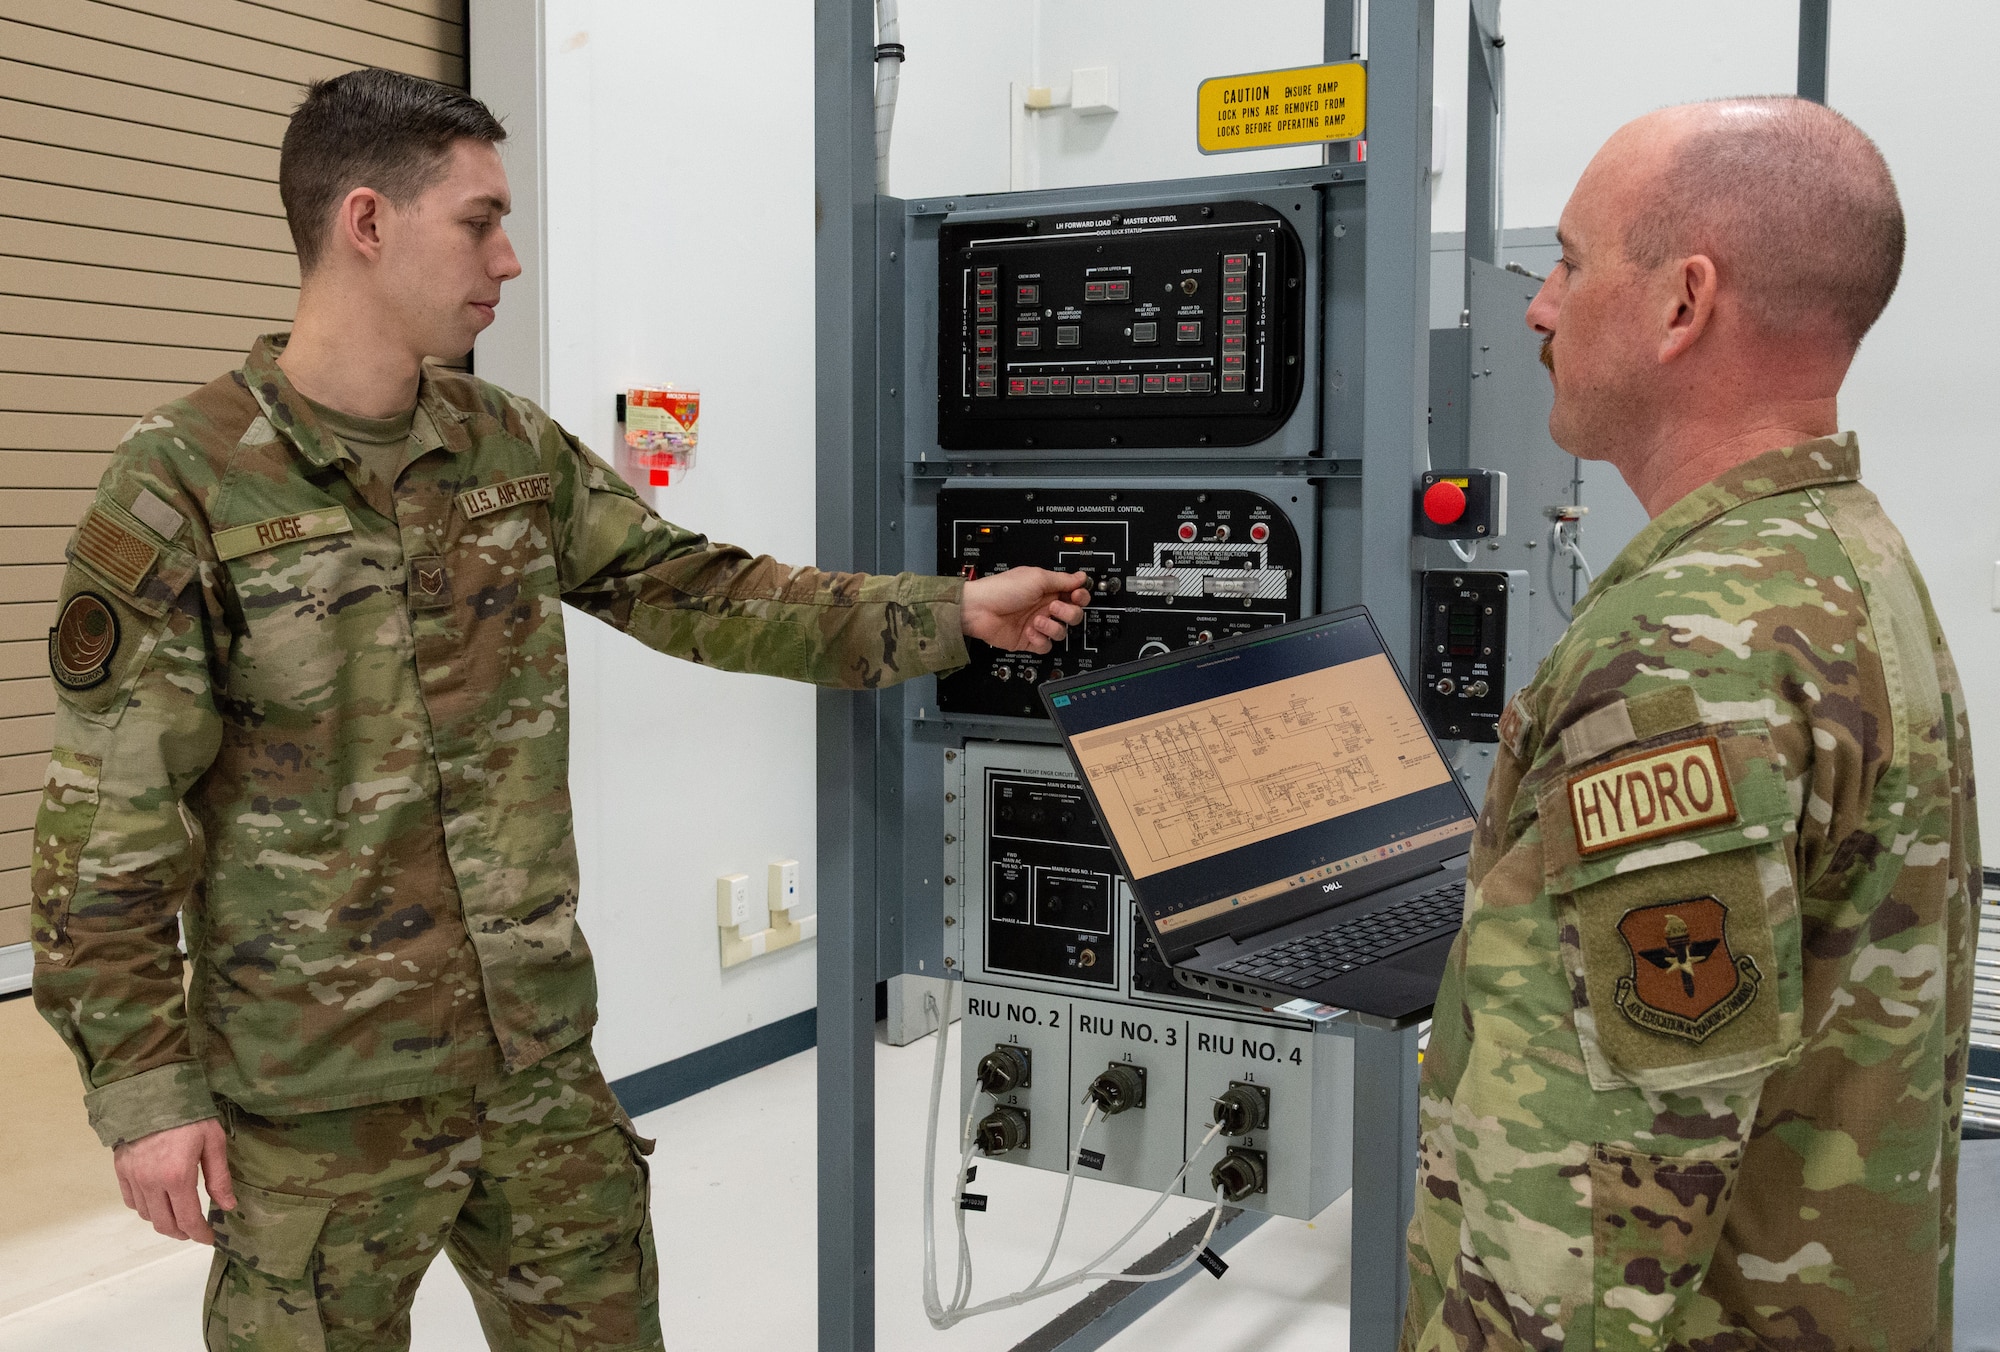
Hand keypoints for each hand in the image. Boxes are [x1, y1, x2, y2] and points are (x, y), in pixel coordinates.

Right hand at [113, 1118, 235, 1243]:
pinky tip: (158, 1201)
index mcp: (177, 1177)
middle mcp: (151, 1183)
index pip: (187, 1219)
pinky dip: (145, 1208)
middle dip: (182, 1233)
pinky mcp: (121, 1171)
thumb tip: (228, 1206)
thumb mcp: (212, 1142)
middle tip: (195, 1230)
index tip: (209, 1238)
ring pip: (147, 1215)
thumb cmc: (188, 1116)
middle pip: (164, 1224)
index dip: (199, 1234)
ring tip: (179, 1215)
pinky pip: (132, 1201)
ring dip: (164, 1221)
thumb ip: (219, 1177)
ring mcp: (133, 1178)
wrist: (152, 1093)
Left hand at [962, 568, 1090, 653]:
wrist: (979, 610)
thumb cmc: (1002, 590)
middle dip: (1068, 612)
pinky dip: (1041, 640)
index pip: (1075, 594)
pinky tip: (1030, 632)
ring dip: (1052, 626)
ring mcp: (1038, 625)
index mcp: (1048, 589)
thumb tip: (1081, 576)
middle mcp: (1045, 607)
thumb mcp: (1036, 577)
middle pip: (1073, 614)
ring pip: (1062, 632)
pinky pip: (1046, 646)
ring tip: (1037, 621)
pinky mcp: (1029, 640)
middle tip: (1053, 607)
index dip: (1080, 596)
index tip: (1076, 596)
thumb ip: (1062, 579)